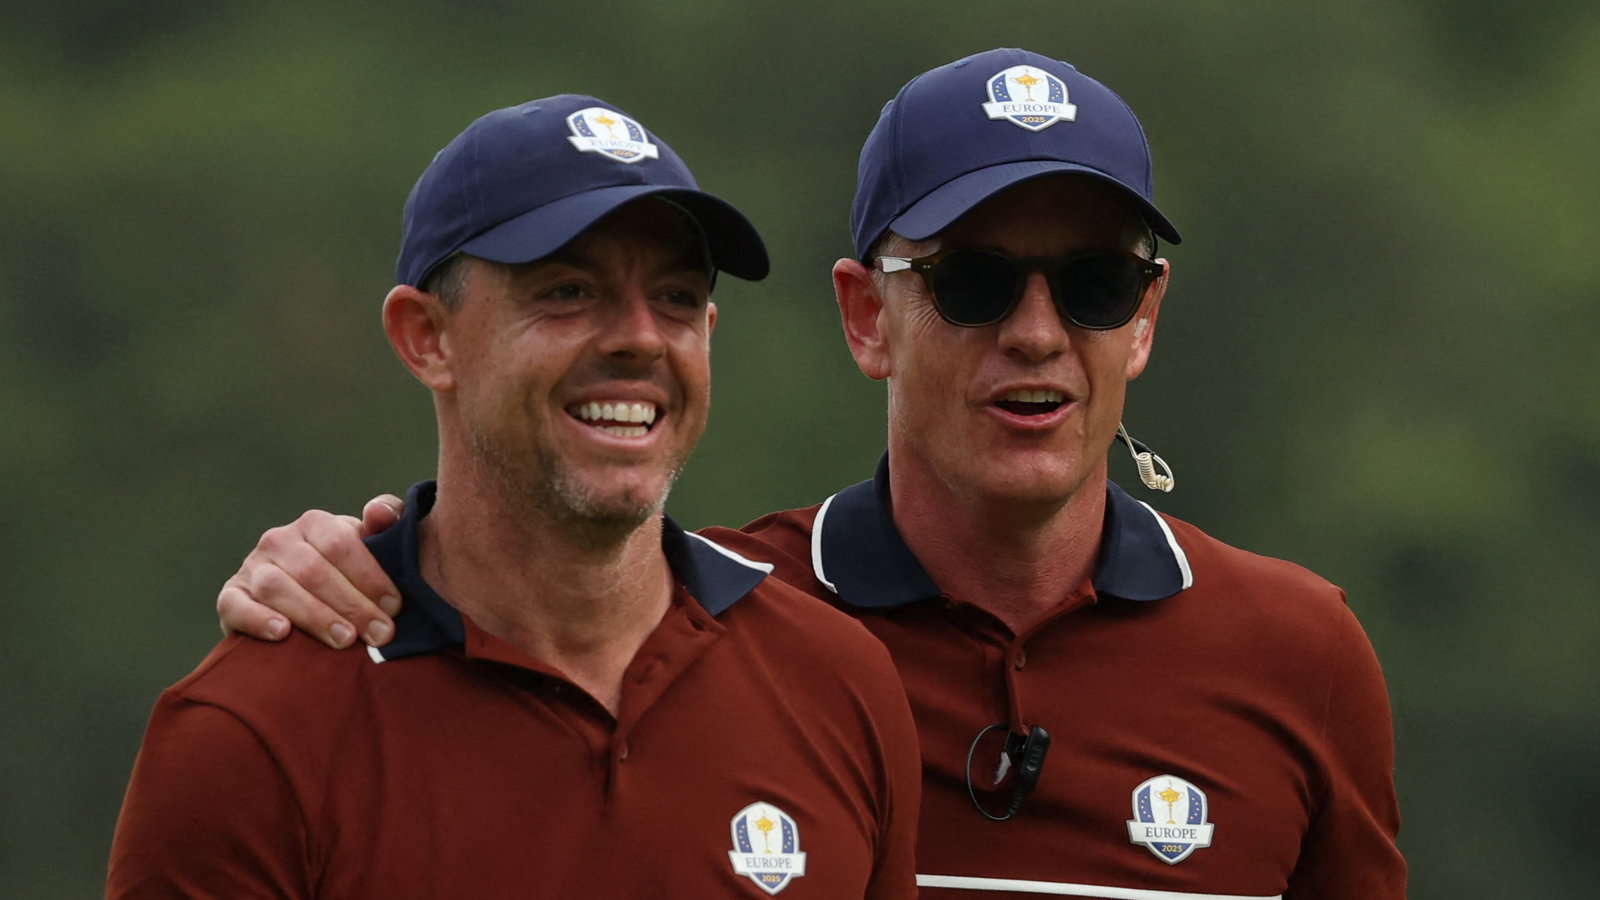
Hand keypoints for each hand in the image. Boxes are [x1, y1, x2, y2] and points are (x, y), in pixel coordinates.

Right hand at [216, 495, 404, 647]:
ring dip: (314, 615)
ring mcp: (252, 568)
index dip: (370, 576)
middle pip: (313, 570)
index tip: (394, 606)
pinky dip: (258, 619)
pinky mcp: (231, 596)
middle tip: (380, 633)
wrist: (304, 600)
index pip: (341, 544)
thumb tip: (378, 512)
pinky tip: (283, 633)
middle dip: (351, 604)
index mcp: (314, 523)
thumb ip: (387, 521)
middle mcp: (278, 540)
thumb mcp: (371, 544)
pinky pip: (237, 606)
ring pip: (278, 588)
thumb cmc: (348, 571)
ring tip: (345, 640)